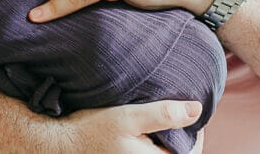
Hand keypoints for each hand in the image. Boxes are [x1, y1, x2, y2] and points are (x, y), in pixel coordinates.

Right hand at [59, 100, 202, 152]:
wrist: (63, 144)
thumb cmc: (93, 129)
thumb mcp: (129, 116)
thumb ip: (164, 115)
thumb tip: (196, 109)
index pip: (190, 153)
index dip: (195, 133)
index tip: (188, 111)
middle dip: (182, 138)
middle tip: (177, 114)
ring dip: (167, 142)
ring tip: (162, 121)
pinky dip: (154, 145)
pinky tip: (146, 132)